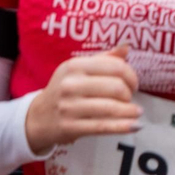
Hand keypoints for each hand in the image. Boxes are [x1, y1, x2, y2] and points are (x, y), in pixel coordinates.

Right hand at [24, 44, 142, 151]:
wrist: (38, 117)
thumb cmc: (64, 90)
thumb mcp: (78, 70)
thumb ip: (103, 59)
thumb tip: (126, 47)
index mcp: (75, 65)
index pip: (115, 66)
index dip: (131, 75)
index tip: (134, 84)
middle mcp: (71, 84)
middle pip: (116, 87)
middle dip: (129, 94)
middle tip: (130, 98)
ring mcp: (69, 106)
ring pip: (111, 108)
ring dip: (130, 111)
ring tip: (137, 112)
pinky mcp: (70, 126)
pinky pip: (103, 126)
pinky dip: (123, 126)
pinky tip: (135, 126)